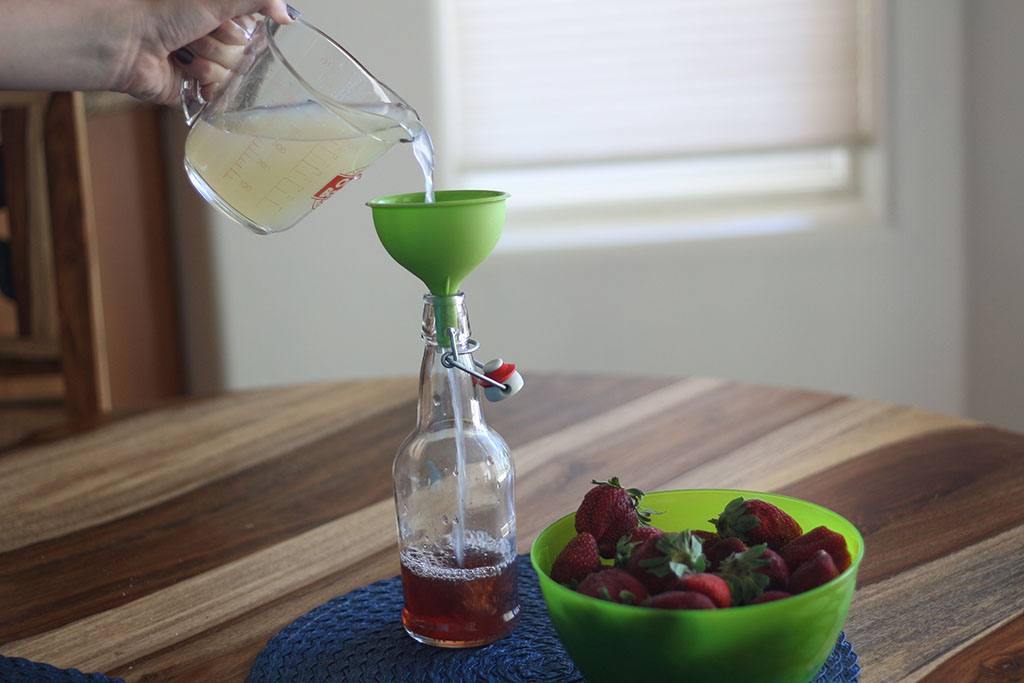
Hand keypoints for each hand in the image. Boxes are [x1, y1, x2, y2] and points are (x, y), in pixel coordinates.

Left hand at [121, 0, 292, 105]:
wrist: (124, 40)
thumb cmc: (160, 10)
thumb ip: (259, 0)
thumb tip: (288, 14)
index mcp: (219, 12)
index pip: (253, 28)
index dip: (239, 28)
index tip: (220, 21)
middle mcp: (210, 36)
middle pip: (245, 54)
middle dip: (219, 46)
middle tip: (192, 34)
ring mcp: (201, 63)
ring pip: (231, 75)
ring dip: (207, 64)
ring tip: (182, 52)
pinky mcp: (192, 89)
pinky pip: (218, 98)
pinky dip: (204, 87)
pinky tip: (186, 74)